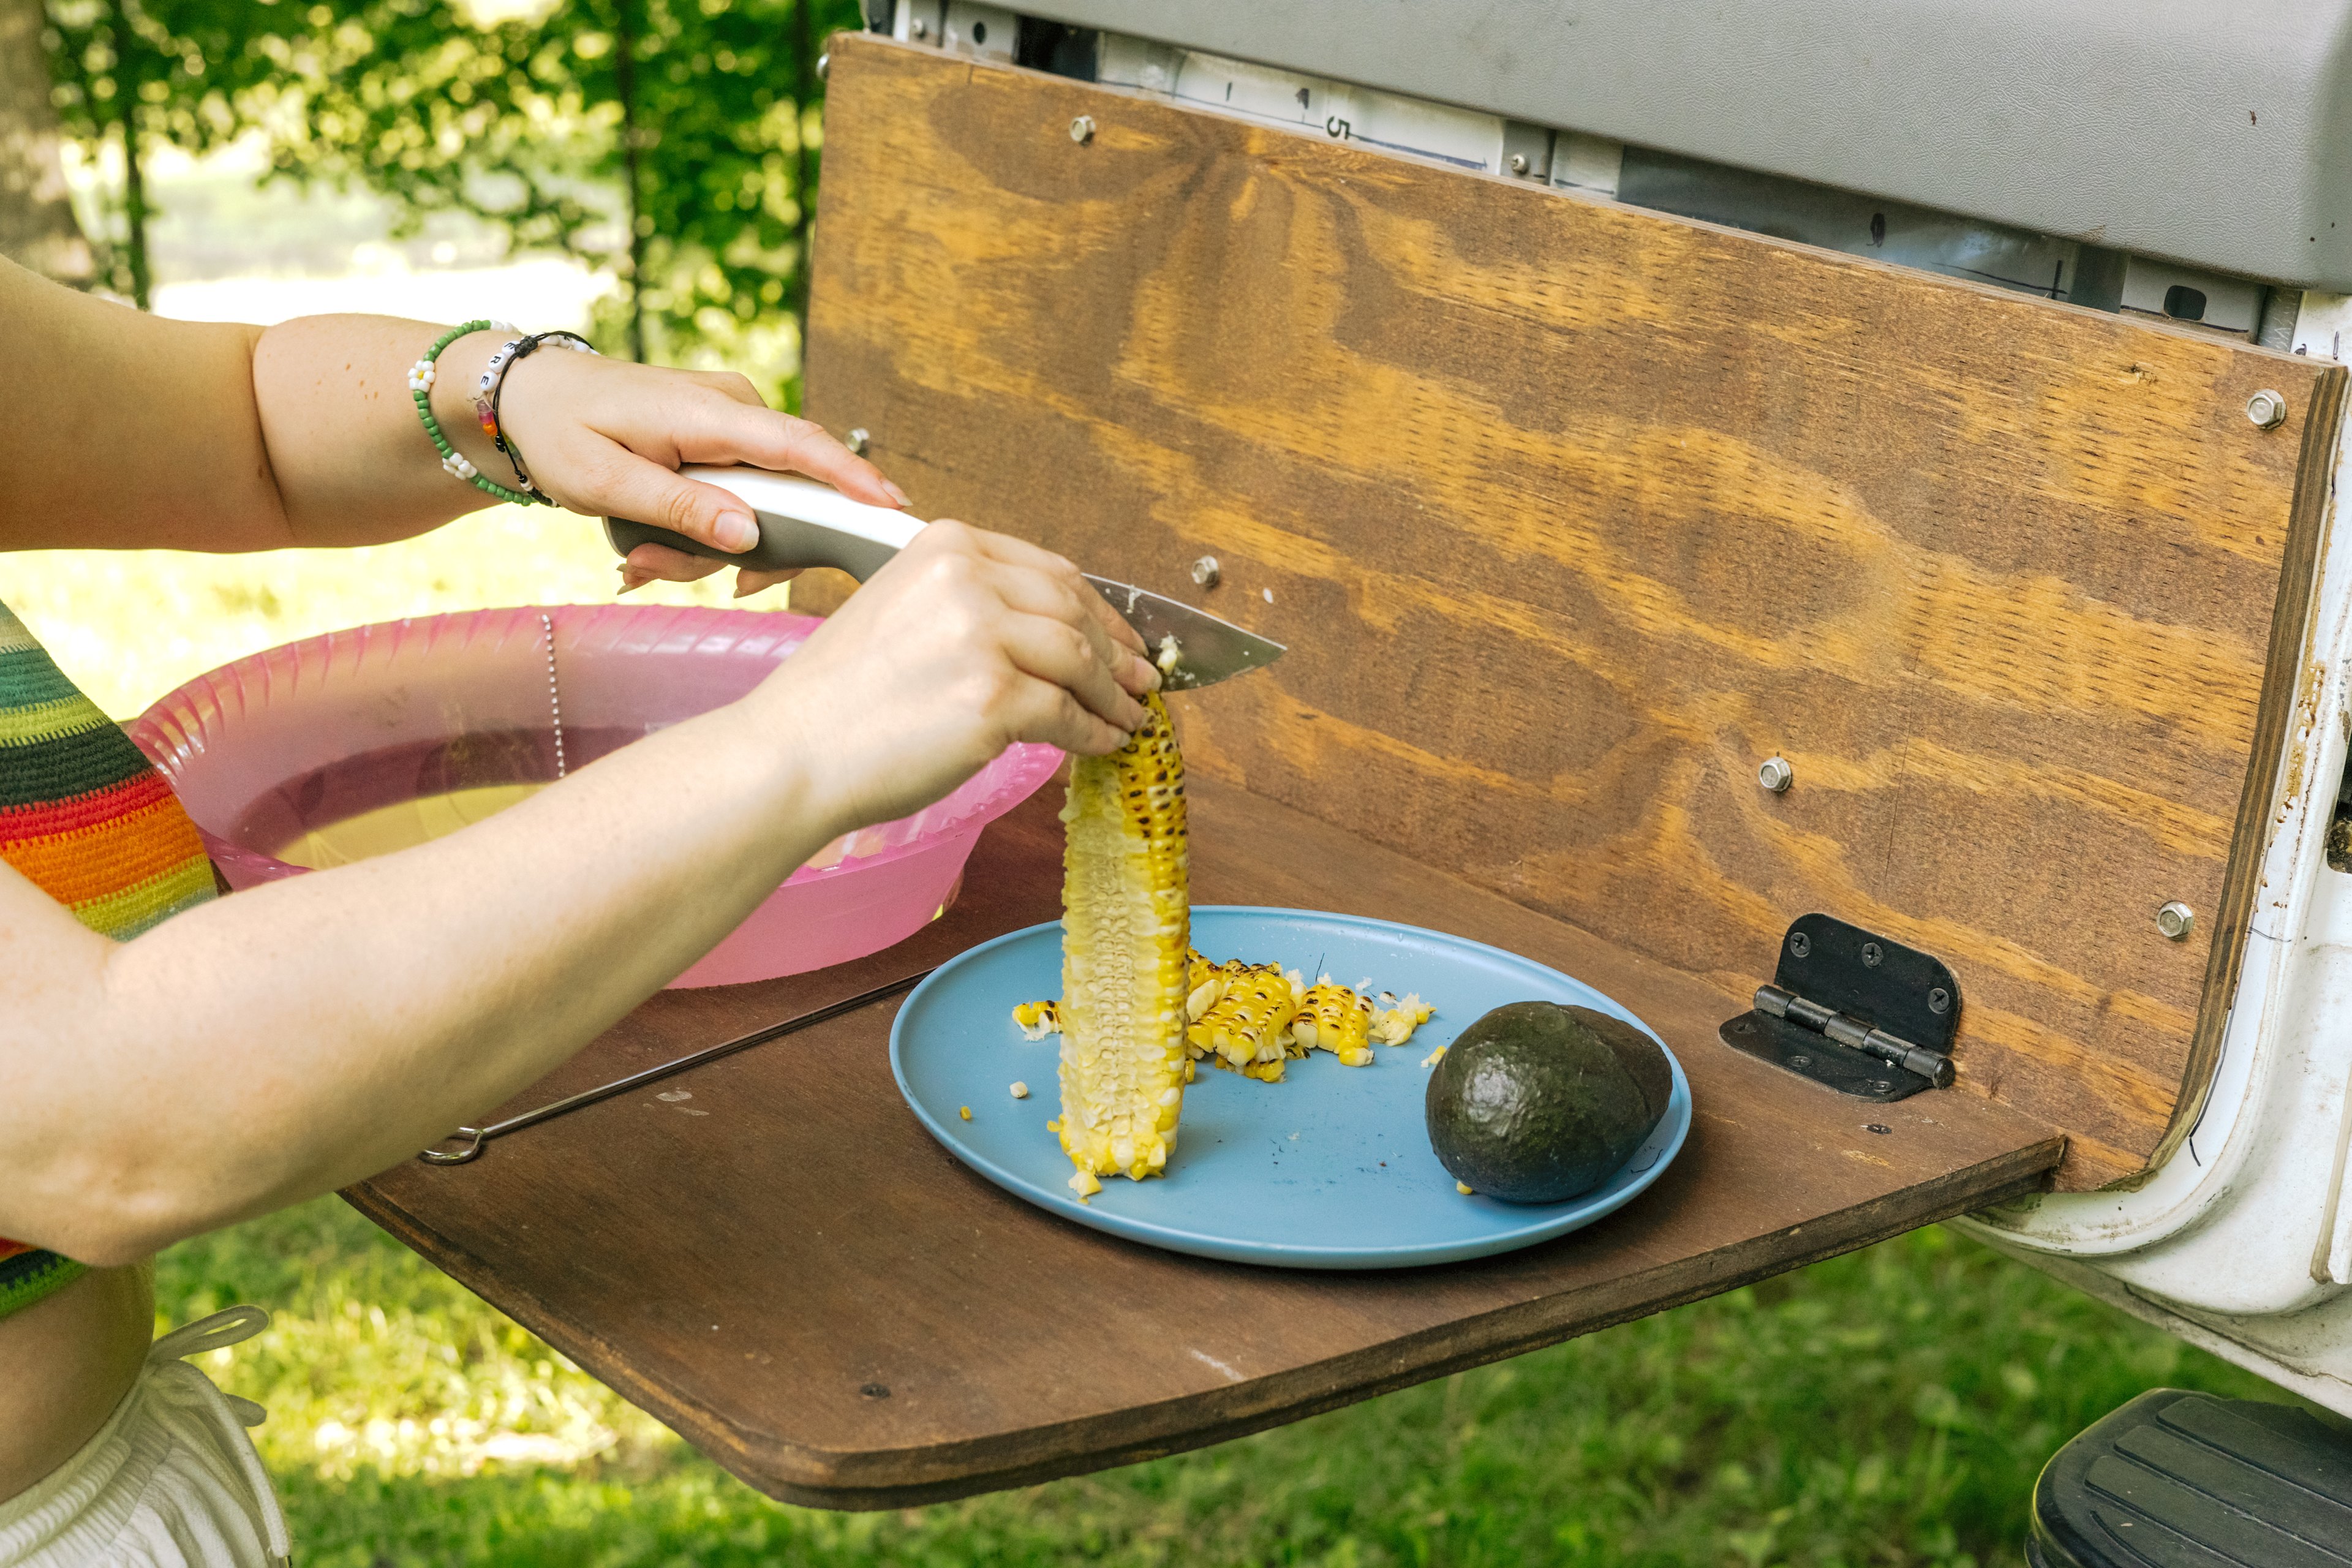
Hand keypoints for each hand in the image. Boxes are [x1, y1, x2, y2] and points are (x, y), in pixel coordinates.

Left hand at [484, 349, 907, 597]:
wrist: (525, 397)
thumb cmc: (559, 430)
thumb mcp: (605, 480)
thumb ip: (681, 508)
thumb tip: (749, 535)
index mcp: (710, 411)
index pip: (801, 446)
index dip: (853, 480)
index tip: (894, 510)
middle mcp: (735, 409)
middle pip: (787, 491)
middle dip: (739, 550)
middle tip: (654, 573)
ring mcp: (731, 423)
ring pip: (760, 504)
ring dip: (706, 548)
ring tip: (637, 562)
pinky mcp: (722, 439)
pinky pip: (740, 496)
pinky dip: (703, 532)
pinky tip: (651, 552)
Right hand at [750, 520, 1161, 834]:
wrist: (791, 752)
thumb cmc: (839, 699)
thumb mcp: (902, 611)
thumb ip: (971, 605)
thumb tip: (1054, 634)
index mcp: (946, 545)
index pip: (1050, 571)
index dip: (1099, 609)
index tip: (1121, 636)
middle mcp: (967, 579)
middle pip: (1074, 611)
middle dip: (1119, 650)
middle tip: (1143, 679)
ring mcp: (982, 637)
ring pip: (1080, 661)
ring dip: (1115, 694)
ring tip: (1131, 716)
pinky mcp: (993, 699)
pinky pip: (1069, 716)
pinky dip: (1096, 732)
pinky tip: (1106, 743)